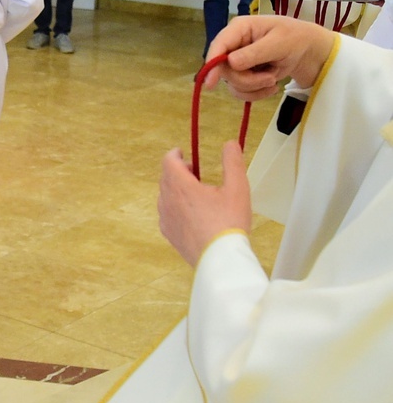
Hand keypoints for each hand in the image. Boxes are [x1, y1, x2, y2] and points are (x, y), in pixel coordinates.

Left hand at [158, 142, 251, 266]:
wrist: (220, 258)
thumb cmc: (229, 221)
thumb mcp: (237, 188)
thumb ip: (232, 162)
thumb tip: (230, 144)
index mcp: (180, 186)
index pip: (168, 161)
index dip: (175, 154)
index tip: (184, 153)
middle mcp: (167, 200)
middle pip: (165, 177)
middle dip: (178, 171)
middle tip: (196, 173)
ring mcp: (165, 218)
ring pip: (164, 196)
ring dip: (176, 189)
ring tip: (196, 195)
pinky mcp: (168, 234)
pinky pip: (166, 213)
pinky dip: (174, 207)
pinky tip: (191, 214)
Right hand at [203, 16, 335, 100]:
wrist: (309, 52)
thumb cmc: (296, 39)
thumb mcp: (279, 43)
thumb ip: (255, 53)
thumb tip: (230, 62)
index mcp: (239, 29)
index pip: (218, 46)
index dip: (212, 64)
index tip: (210, 84)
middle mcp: (233, 45)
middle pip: (225, 70)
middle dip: (247, 79)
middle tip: (269, 78)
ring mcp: (236, 62)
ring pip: (232, 84)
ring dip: (254, 87)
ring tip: (273, 79)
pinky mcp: (242, 76)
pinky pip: (240, 92)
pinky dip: (256, 94)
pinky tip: (271, 86)